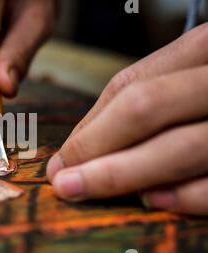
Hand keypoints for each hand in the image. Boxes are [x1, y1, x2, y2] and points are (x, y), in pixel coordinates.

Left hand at [47, 23, 207, 214]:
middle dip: (95, 152)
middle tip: (63, 184)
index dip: (88, 129)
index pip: (130, 88)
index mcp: (205, 51)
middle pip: (146, 110)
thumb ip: (138, 104)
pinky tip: (151, 201)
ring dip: (125, 175)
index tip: (60, 162)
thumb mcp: (182, 82)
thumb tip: (76, 152)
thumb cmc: (205, 97)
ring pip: (181, 147)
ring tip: (87, 191)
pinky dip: (187, 196)